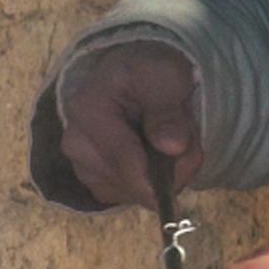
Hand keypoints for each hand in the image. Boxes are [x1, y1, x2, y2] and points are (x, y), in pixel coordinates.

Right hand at [47, 42, 200, 210]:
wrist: (133, 76)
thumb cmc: (148, 72)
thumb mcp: (167, 77)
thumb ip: (169, 111)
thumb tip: (171, 147)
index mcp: (87, 110)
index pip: (123, 158)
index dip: (162, 171)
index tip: (192, 157)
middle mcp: (75, 143)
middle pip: (129, 181)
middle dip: (169, 170)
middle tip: (189, 139)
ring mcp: (81, 166)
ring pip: (132, 193)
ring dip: (163, 177)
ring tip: (171, 141)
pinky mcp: (94, 181)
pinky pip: (129, 197)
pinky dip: (150, 183)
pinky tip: (155, 156)